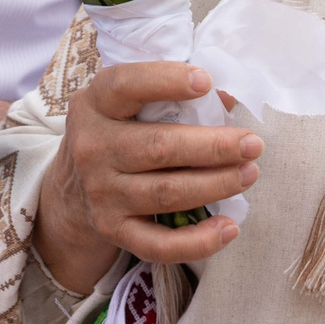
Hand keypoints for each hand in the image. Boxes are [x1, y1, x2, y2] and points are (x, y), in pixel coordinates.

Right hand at [31, 62, 260, 293]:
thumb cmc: (116, 133)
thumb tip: (227, 103)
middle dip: (213, 146)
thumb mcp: (126, 104)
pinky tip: (229, 228)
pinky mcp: (114, 230)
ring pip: (166, 192)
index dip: (165, 80)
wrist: (71, 191)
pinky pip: (159, 243)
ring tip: (249, 174)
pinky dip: (197, 241)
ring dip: (215, 185)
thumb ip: (170, 96)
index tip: (205, 82)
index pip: (125, 85)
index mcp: (94, 104)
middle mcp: (92, 148)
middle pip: (159, 147)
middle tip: (253, 144)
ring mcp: (101, 193)